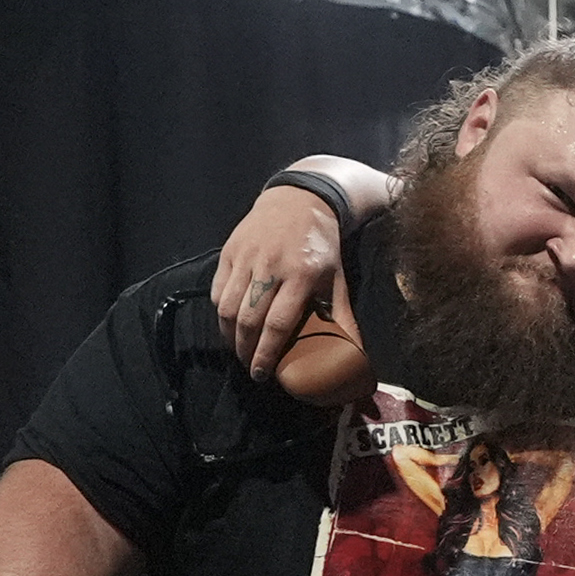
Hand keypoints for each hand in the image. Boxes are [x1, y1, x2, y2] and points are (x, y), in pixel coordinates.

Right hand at [209, 187, 338, 378]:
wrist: (298, 202)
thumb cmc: (321, 248)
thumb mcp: (338, 281)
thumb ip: (343, 319)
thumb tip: (356, 358)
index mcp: (301, 276)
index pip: (278, 324)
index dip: (267, 353)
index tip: (263, 373)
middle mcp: (270, 266)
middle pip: (248, 319)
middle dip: (245, 350)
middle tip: (250, 368)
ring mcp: (246, 257)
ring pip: (228, 307)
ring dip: (229, 335)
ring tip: (239, 351)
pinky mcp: (230, 251)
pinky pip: (218, 289)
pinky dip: (221, 313)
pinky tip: (230, 326)